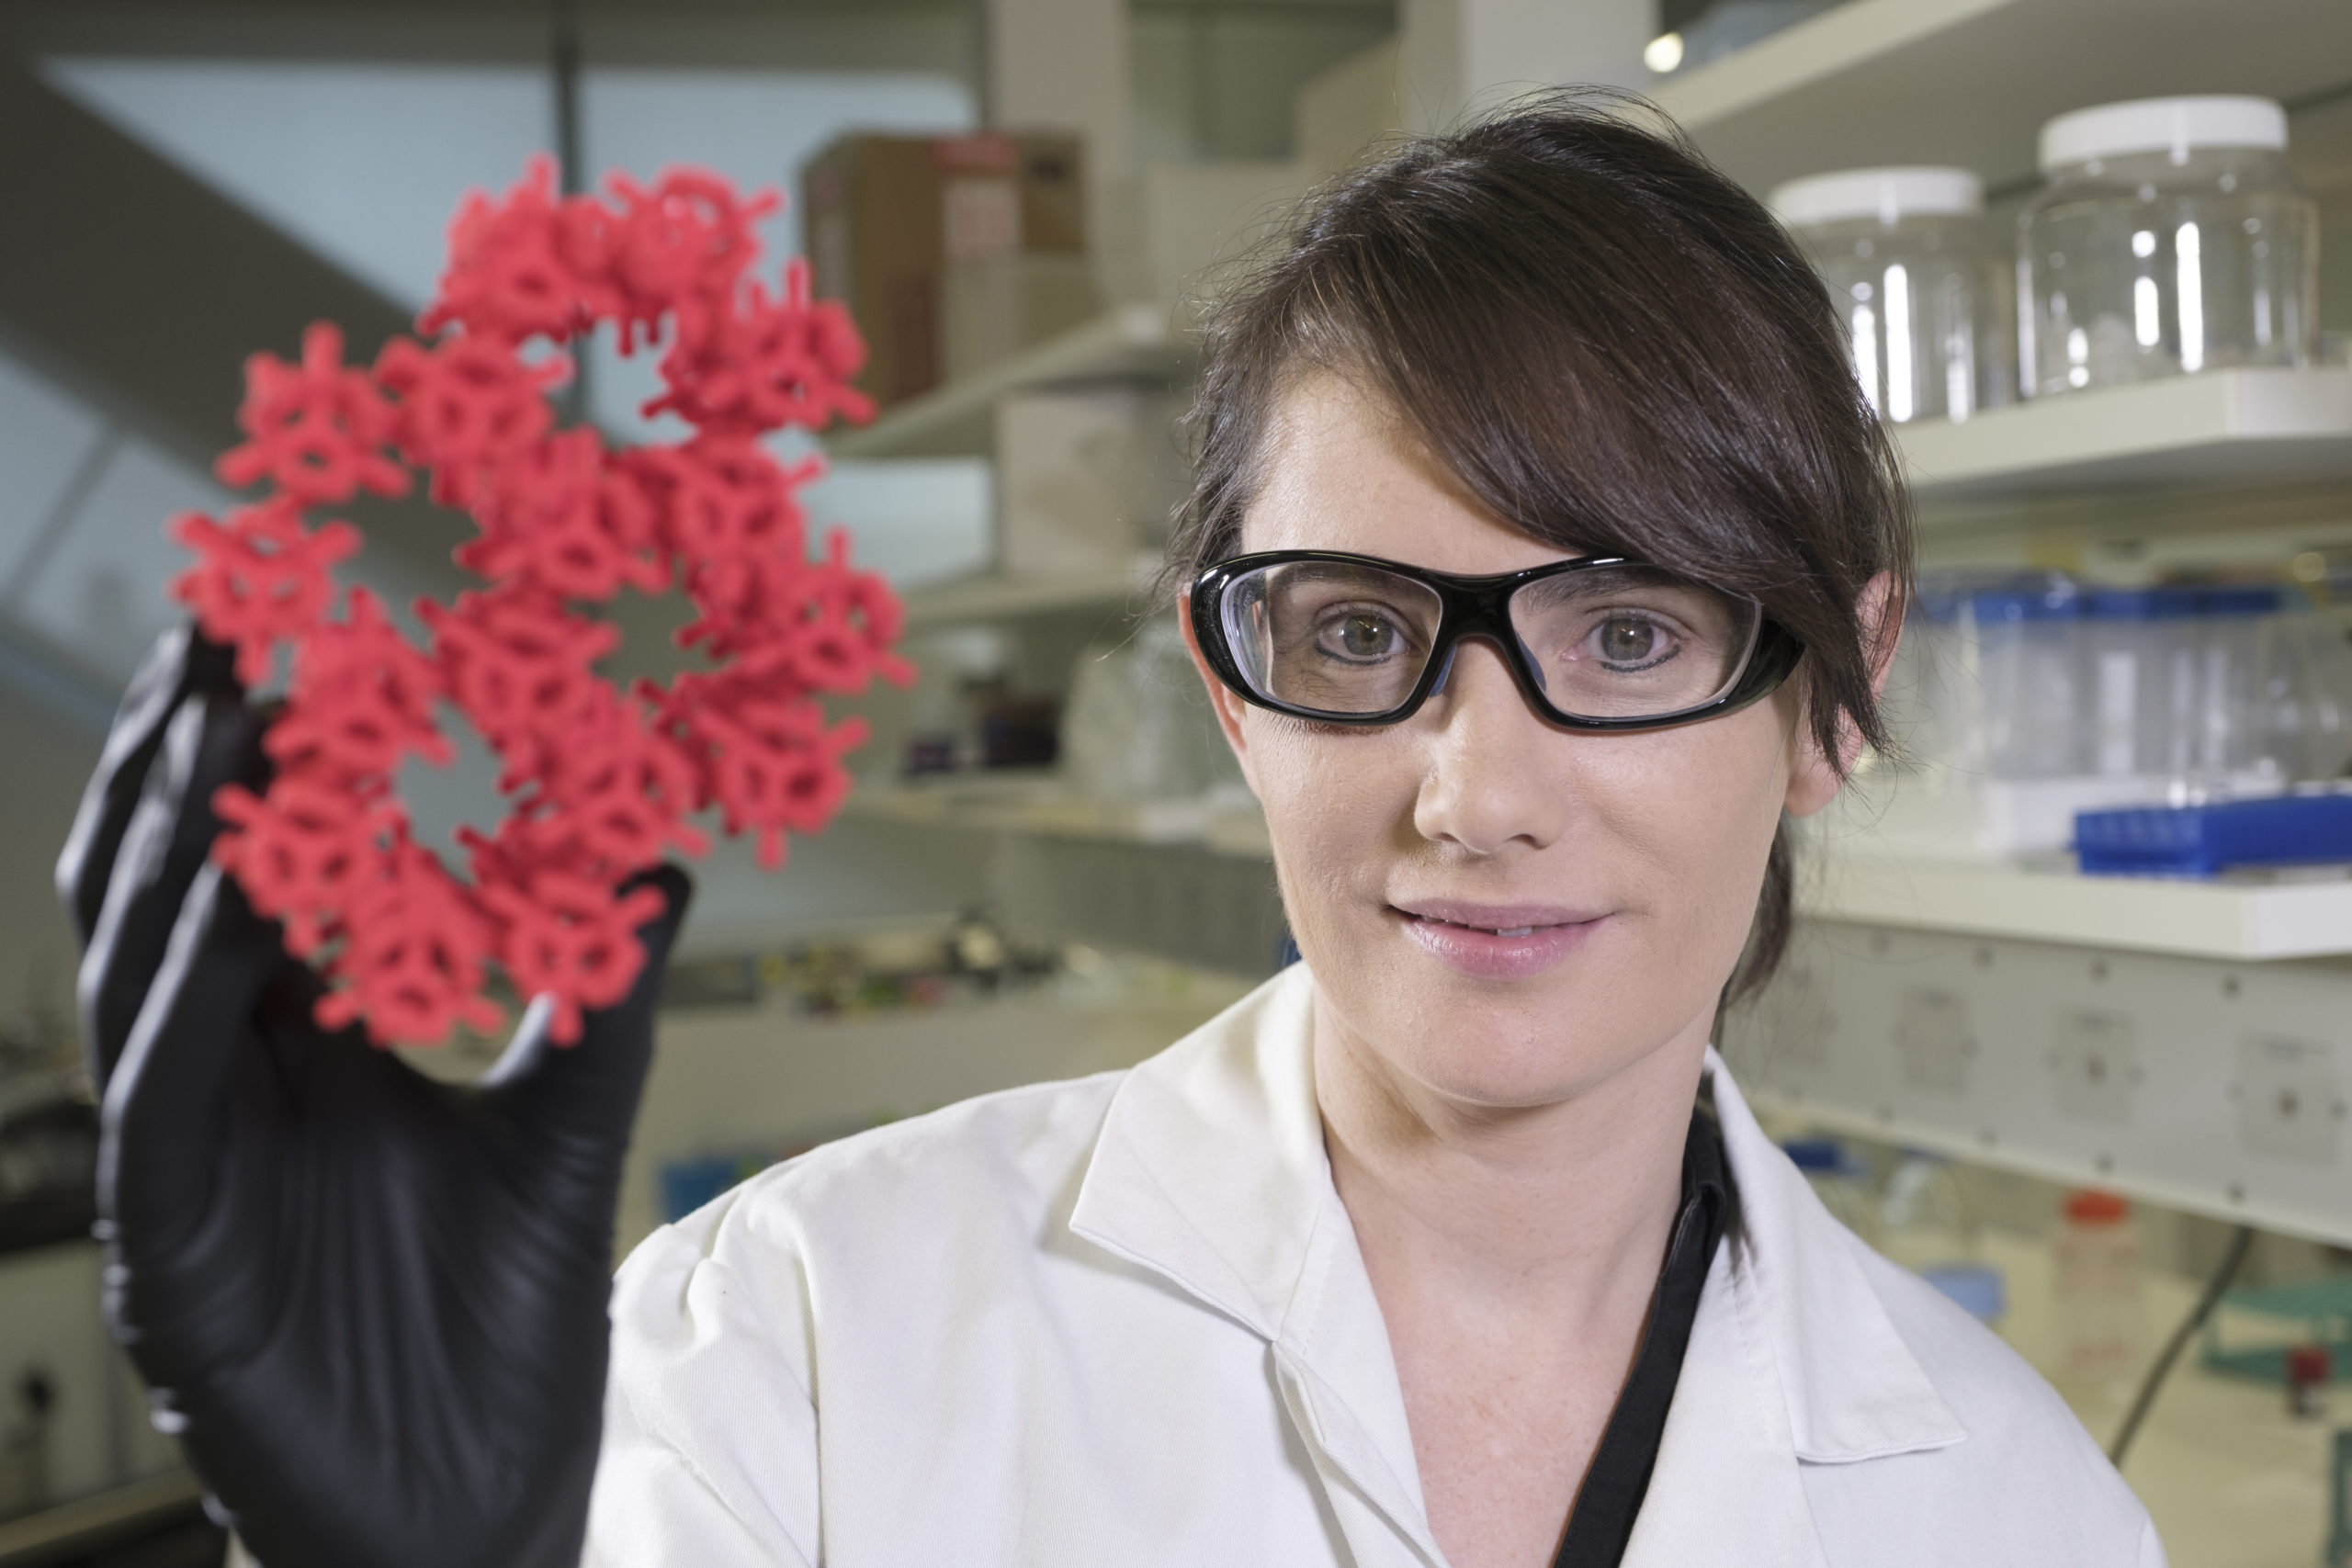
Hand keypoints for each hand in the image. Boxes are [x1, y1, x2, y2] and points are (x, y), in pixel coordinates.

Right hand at [58, 625, 690, 1567]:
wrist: (480, 1510)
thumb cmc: (504, 1330)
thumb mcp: (568, 1124)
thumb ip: (601, 993)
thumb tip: (662, 854)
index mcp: (292, 1062)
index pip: (251, 883)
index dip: (260, 767)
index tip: (306, 637)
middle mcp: (220, 1097)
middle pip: (170, 897)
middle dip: (188, 764)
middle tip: (227, 624)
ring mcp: (180, 1174)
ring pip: (141, 974)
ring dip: (174, 844)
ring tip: (222, 714)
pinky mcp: (167, 1256)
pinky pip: (160, 1098)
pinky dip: (192, 990)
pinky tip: (240, 896)